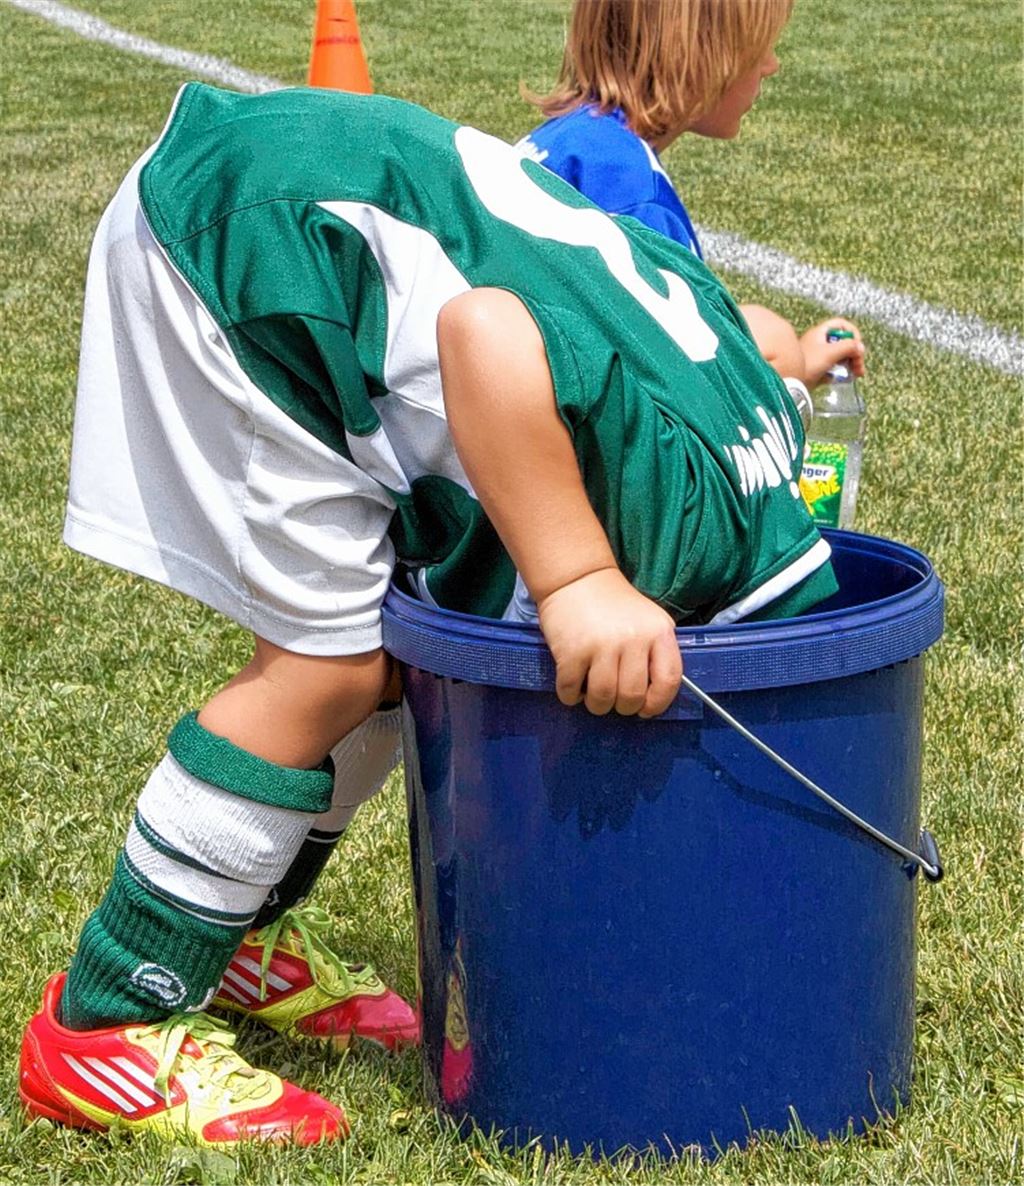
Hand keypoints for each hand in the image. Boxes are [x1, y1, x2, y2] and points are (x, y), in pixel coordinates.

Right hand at [537, 568, 681, 717]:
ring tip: (591, 693)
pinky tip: (572, 685)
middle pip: (632, 696)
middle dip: (622, 706)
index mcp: (658, 632)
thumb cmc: (614, 606)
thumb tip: (653, 698)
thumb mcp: (648, 621)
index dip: (658, 703)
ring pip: (603, 699)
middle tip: (614, 698)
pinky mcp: (572, 651)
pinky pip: (571, 691)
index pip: (669, 679)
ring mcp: (601, 646)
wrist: (577, 578)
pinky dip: (570, 696)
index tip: (646, 709)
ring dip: (596, 705)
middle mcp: (633, 639)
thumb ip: (656, 654)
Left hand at [800, 318, 865, 387]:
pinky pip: (834, 368)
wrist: (790, 383)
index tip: (856, 345)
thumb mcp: (830, 353)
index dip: (852, 333)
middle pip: (843, 341)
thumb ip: (848, 347)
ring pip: (840, 356)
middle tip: (859, 365)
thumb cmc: (806, 365)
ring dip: (850, 364)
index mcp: (820, 333)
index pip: (841, 325)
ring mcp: (819, 356)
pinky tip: (846, 379)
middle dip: (854, 352)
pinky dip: (841, 372)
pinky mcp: (818, 370)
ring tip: (855, 374)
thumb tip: (860, 347)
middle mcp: (820, 342)